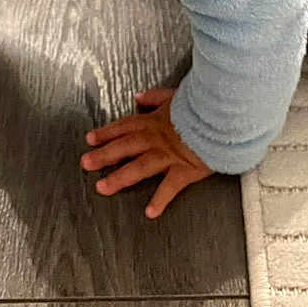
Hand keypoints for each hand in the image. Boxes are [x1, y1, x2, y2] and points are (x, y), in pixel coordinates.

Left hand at [80, 86, 213, 218]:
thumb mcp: (175, 94)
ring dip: (119, 178)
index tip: (90, 139)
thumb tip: (138, 97)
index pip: (125, 126)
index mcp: (154, 121)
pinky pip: (170, 187)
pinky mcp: (184, 170)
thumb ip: (155, 96)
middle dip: (104, 155)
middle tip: (86, 163)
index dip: (106, 133)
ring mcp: (168, 155)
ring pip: (139, 167)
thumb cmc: (201, 104)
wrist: (221, 116)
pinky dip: (160, 200)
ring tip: (103, 188)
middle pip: (125, 147)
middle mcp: (156, 139)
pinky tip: (150, 212)